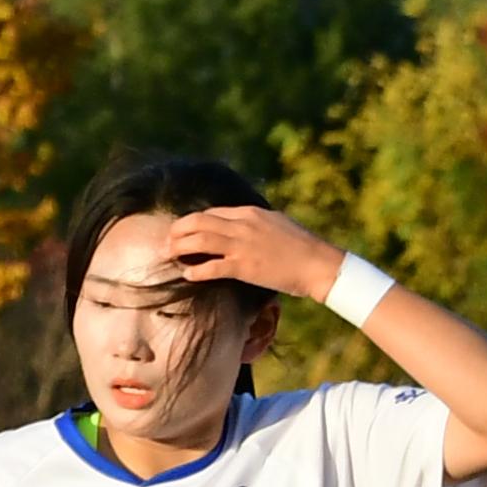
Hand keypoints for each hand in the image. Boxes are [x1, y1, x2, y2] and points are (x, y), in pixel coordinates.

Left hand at [153, 200, 339, 301]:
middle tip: (166, 242)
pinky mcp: (244, 266)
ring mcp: (242, 245)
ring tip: (168, 255)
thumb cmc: (301, 247)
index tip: (180, 231)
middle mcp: (243, 225)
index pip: (210, 212)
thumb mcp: (276, 224)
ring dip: (178, 247)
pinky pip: (210, 267)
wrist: (320, 264)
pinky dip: (194, 270)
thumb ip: (254, 223)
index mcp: (251, 213)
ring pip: (199, 240)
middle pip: (198, 221)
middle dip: (177, 230)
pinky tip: (187, 274)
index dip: (191, 222)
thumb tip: (236, 227)